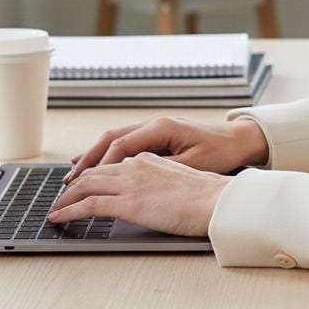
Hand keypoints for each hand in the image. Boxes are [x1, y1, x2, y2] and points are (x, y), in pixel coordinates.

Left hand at [47, 153, 232, 237]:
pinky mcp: (128, 203)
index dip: (94, 172)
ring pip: (86, 185)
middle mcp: (136, 165)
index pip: (114, 164)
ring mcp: (130, 183)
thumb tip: (156, 195)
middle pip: (94, 171)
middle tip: (62, 196)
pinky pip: (88, 205)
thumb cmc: (208, 195)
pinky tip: (58, 218)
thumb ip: (163, 182)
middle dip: (74, 184)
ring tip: (55, 209)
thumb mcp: (183, 180)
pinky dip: (69, 211)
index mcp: (150, 159)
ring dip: (66, 197)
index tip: (83, 182)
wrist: (217, 200)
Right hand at [64, 114, 267, 184]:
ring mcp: (155, 128)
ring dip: (95, 156)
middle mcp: (154, 124)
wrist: (240, 140)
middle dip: (88, 160)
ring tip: (74, 175)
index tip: (82, 184)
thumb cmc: (220, 152)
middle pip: (111, 139)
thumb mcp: (192, 165)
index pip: (120, 146)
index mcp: (161, 128)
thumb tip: (132, 179)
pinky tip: (98, 166)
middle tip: (69, 181)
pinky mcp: (159, 137)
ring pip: (116, 140)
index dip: (99, 166)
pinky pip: (126, 144)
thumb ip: (162, 170)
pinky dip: (109, 155)